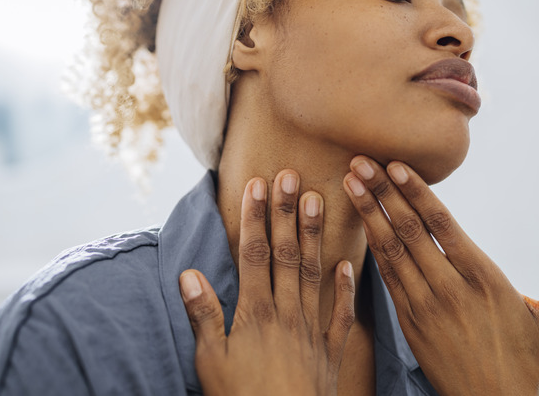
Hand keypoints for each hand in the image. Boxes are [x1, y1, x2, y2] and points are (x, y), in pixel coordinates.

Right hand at [179, 171, 355, 395]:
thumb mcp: (211, 363)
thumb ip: (203, 317)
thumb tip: (189, 274)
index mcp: (255, 314)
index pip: (255, 254)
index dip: (256, 218)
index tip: (258, 185)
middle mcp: (286, 314)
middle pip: (286, 255)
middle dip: (287, 214)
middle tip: (292, 176)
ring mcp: (312, 330)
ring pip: (314, 273)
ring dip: (314, 236)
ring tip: (318, 200)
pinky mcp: (331, 350)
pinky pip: (343, 314)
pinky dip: (347, 288)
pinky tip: (350, 263)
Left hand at [343, 156, 538, 395]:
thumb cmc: (526, 362)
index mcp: (483, 278)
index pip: (442, 225)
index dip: (416, 192)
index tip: (395, 165)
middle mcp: (449, 288)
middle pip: (410, 231)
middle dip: (382, 193)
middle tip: (360, 161)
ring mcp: (425, 306)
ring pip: (392, 251)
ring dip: (370, 215)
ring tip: (351, 183)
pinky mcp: (410, 323)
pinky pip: (387, 278)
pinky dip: (373, 249)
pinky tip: (362, 224)